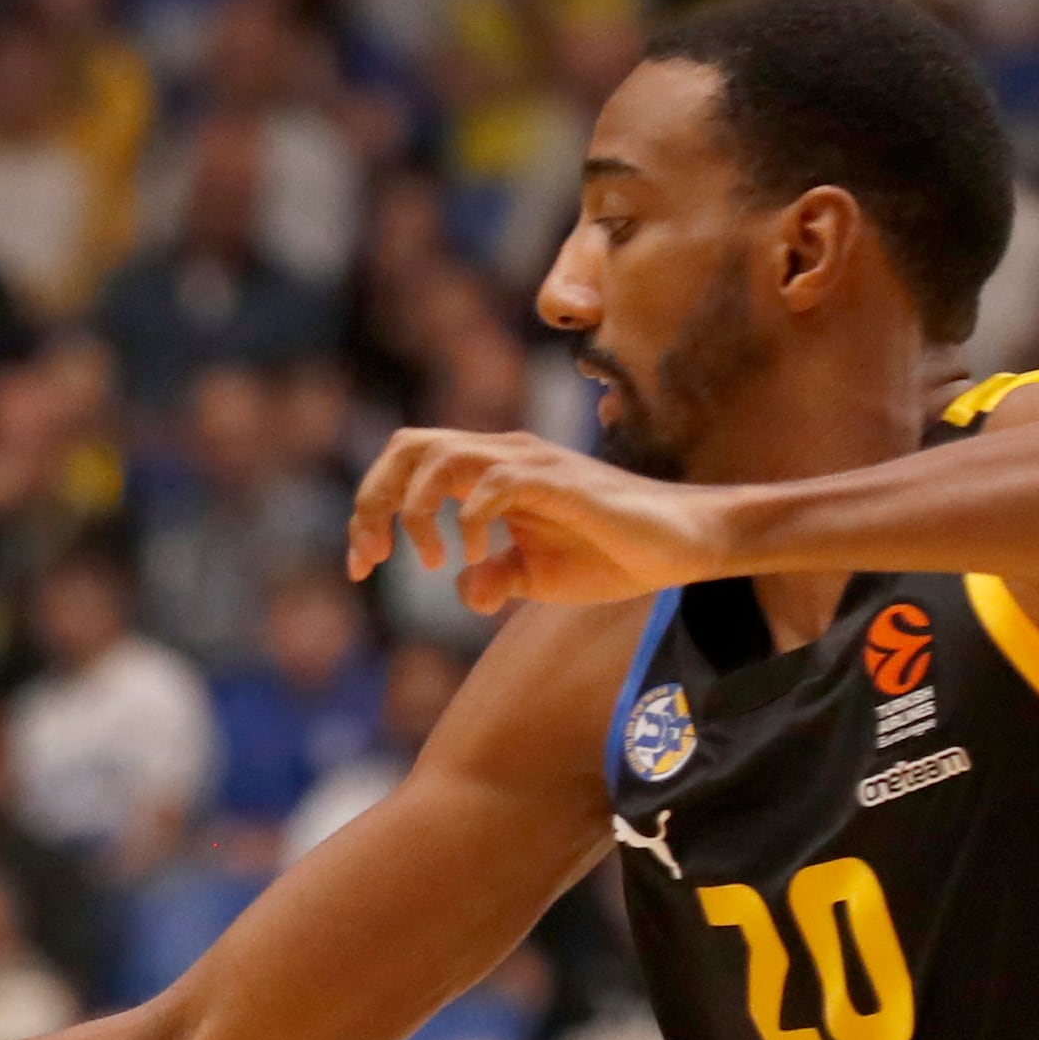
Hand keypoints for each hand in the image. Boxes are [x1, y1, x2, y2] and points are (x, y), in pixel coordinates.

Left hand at [348, 427, 733, 610]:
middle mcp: (504, 454)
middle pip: (409, 446)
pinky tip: (481, 559)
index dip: (370, 509)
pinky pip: (495, 482)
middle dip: (373, 502)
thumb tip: (465, 593)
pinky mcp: (560, 481)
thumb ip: (492, 579)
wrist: (677, 547)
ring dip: (418, 512)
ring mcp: (531, 463)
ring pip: (442, 457)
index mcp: (488, 470)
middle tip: (374, 560)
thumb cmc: (609, 553)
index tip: (361, 566)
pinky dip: (472, 520)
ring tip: (434, 562)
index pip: (407, 463)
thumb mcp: (535, 576)